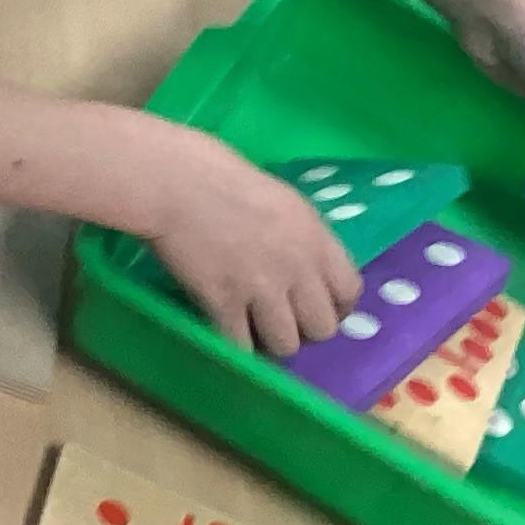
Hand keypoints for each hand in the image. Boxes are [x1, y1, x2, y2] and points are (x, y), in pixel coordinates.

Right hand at [142, 127, 359, 356]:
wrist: (174, 182)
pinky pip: (242, 347)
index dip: (335, 306)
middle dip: (302, 328)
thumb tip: (305, 266)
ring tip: (250, 328)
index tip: (313, 305)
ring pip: (285, 345)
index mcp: (316, 238)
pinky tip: (224, 330)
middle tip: (280, 318)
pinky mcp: (224, 304)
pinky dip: (234, 345)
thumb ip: (303, 238)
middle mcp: (297, 269)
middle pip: (323, 328)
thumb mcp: (283, 201)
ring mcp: (261, 290)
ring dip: (269, 341)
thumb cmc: (221, 177)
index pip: (350, 292)